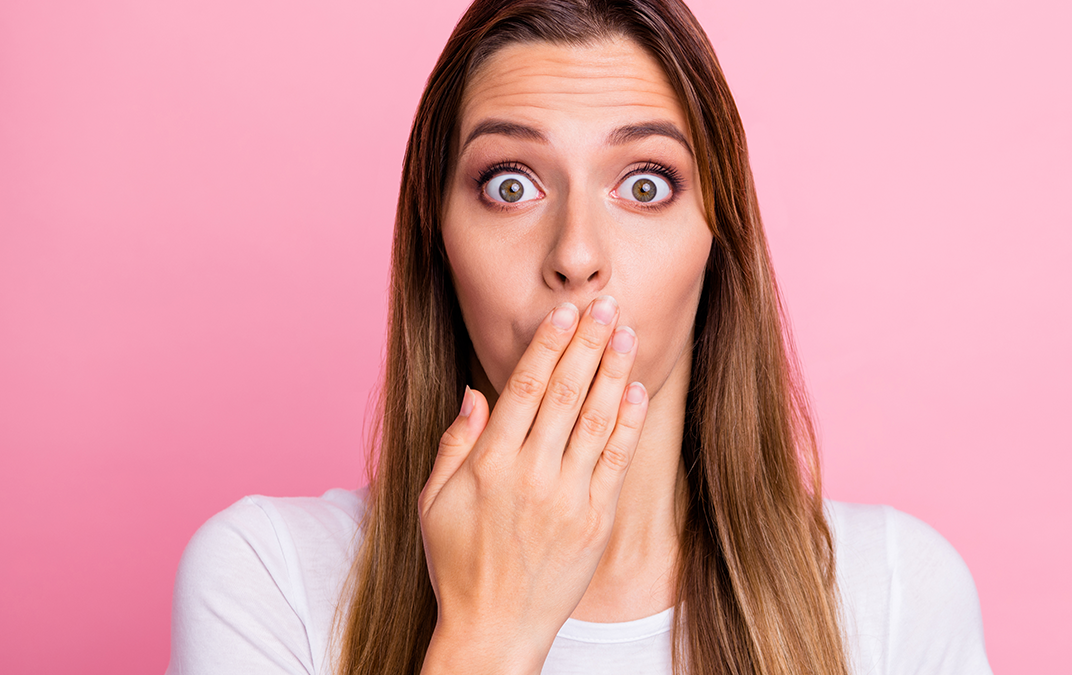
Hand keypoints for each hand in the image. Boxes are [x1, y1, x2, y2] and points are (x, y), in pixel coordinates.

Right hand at [418, 296, 647, 672]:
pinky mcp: (595, 522)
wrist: (493, 630)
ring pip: (595, 421)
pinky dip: (627, 424)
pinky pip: (616, 462)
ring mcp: (567, 499)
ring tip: (629, 333)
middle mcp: (530, 475)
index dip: (548, 345)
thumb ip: (453, 445)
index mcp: (489, 465)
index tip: (565, 311)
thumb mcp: (434, 503)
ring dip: (613, 372)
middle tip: (608, 304)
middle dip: (588, 344)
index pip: (523, 388)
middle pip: (565, 394)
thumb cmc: (457, 565)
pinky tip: (636, 390)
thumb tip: (474, 393)